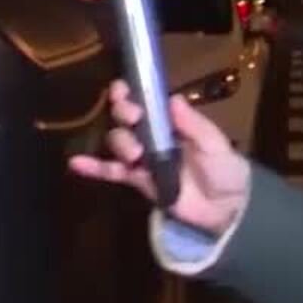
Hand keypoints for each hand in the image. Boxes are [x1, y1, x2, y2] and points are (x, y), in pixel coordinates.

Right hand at [67, 80, 250, 234]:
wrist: (226, 209)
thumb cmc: (224, 169)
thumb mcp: (214, 143)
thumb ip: (193, 123)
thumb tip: (173, 98)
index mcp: (171, 121)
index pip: (145, 100)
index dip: (131, 93)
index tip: (124, 92)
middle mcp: (153, 134)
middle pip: (125, 118)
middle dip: (123, 113)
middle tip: (132, 119)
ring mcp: (143, 157)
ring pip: (118, 142)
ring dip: (119, 143)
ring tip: (135, 156)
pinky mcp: (137, 180)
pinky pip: (111, 172)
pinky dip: (93, 167)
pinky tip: (75, 163)